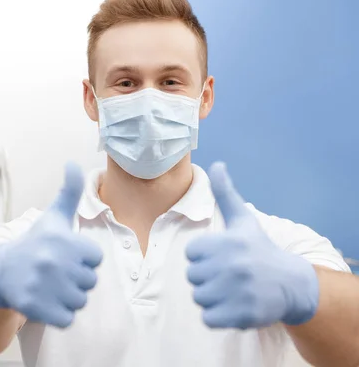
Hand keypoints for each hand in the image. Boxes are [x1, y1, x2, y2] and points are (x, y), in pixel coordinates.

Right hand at [0, 162, 102, 327]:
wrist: (2, 272)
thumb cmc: (34, 243)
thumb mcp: (53, 217)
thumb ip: (69, 192)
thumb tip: (73, 162)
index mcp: (63, 240)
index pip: (96, 259)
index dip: (82, 259)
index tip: (64, 254)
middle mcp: (53, 262)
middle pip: (90, 282)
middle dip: (75, 279)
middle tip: (55, 272)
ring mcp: (44, 286)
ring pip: (80, 302)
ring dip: (68, 297)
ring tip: (50, 285)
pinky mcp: (36, 308)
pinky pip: (67, 319)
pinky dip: (59, 314)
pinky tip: (45, 300)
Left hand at [185, 162, 318, 328]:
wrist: (291, 283)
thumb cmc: (260, 248)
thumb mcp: (243, 219)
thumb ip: (225, 192)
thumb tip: (217, 164)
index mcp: (227, 242)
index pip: (191, 253)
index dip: (205, 256)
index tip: (224, 255)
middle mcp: (232, 266)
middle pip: (192, 276)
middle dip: (208, 277)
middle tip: (230, 274)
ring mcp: (237, 293)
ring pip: (199, 297)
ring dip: (212, 296)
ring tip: (233, 289)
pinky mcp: (240, 315)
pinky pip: (208, 318)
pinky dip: (218, 315)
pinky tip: (234, 304)